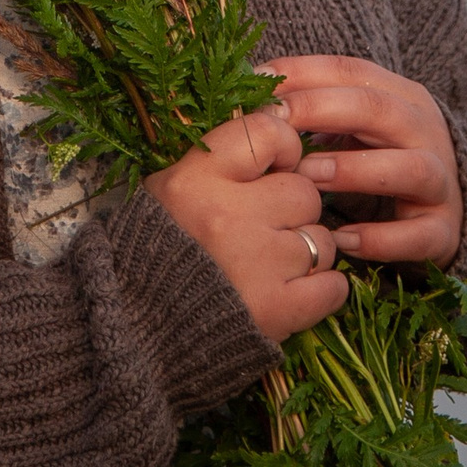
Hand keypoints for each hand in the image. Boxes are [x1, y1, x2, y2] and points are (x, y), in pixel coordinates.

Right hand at [143, 105, 347, 341]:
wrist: (134, 333)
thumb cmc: (150, 255)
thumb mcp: (169, 192)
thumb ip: (219, 164)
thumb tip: (276, 138)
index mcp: (197, 178)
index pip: (267, 133)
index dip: (284, 147)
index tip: (277, 166)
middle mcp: (229, 214)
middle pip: (304, 191)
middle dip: (294, 210)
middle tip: (270, 228)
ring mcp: (257, 263)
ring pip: (323, 240)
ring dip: (308, 253)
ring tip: (276, 267)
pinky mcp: (277, 310)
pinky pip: (332, 286)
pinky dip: (323, 290)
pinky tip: (299, 293)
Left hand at [262, 53, 463, 267]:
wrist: (441, 209)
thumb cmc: (377, 159)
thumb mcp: (351, 127)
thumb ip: (313, 111)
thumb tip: (249, 98)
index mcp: (399, 94)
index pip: (351, 71)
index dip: (303, 73)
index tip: (259, 83)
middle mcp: (426, 130)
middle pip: (379, 108)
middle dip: (322, 110)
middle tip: (275, 124)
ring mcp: (442, 181)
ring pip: (410, 168)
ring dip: (354, 170)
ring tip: (307, 177)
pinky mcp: (444, 229)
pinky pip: (418, 234)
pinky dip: (378, 238)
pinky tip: (339, 239)